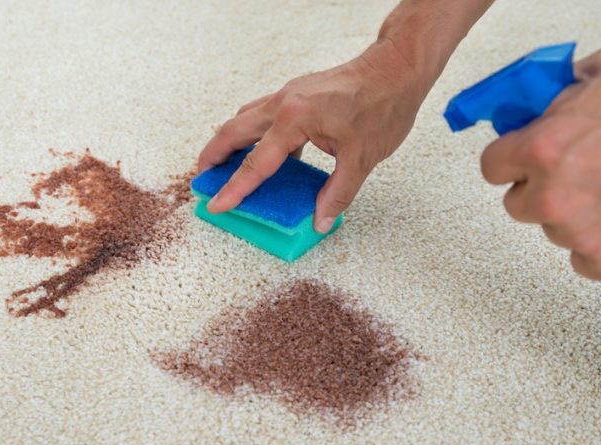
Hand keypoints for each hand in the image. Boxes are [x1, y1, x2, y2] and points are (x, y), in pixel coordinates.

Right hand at [198, 39, 426, 232]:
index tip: (216, 205)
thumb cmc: (384, 105)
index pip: (256, 163)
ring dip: (229, 141)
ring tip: (221, 164)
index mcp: (295, 119)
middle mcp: (284, 103)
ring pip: (246, 119)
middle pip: (234, 131)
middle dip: (213, 156)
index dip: (234, 189)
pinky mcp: (298, 93)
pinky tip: (264, 151)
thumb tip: (321, 220)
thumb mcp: (362, 158)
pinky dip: (254, 133)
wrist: (397, 68)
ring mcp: (289, 94)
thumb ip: (337, 193)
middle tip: (202, 179)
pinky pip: (264, 114)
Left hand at [481, 46, 600, 280]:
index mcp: (544, 147)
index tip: (523, 157)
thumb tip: (533, 101)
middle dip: (539, 188)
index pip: (492, 165)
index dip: (510, 158)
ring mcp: (578, 235)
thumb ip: (559, 87)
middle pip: (517, 202)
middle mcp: (553, 196)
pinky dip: (600, 242)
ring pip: (552, 229)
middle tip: (577, 172)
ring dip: (572, 215)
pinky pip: (583, 256)